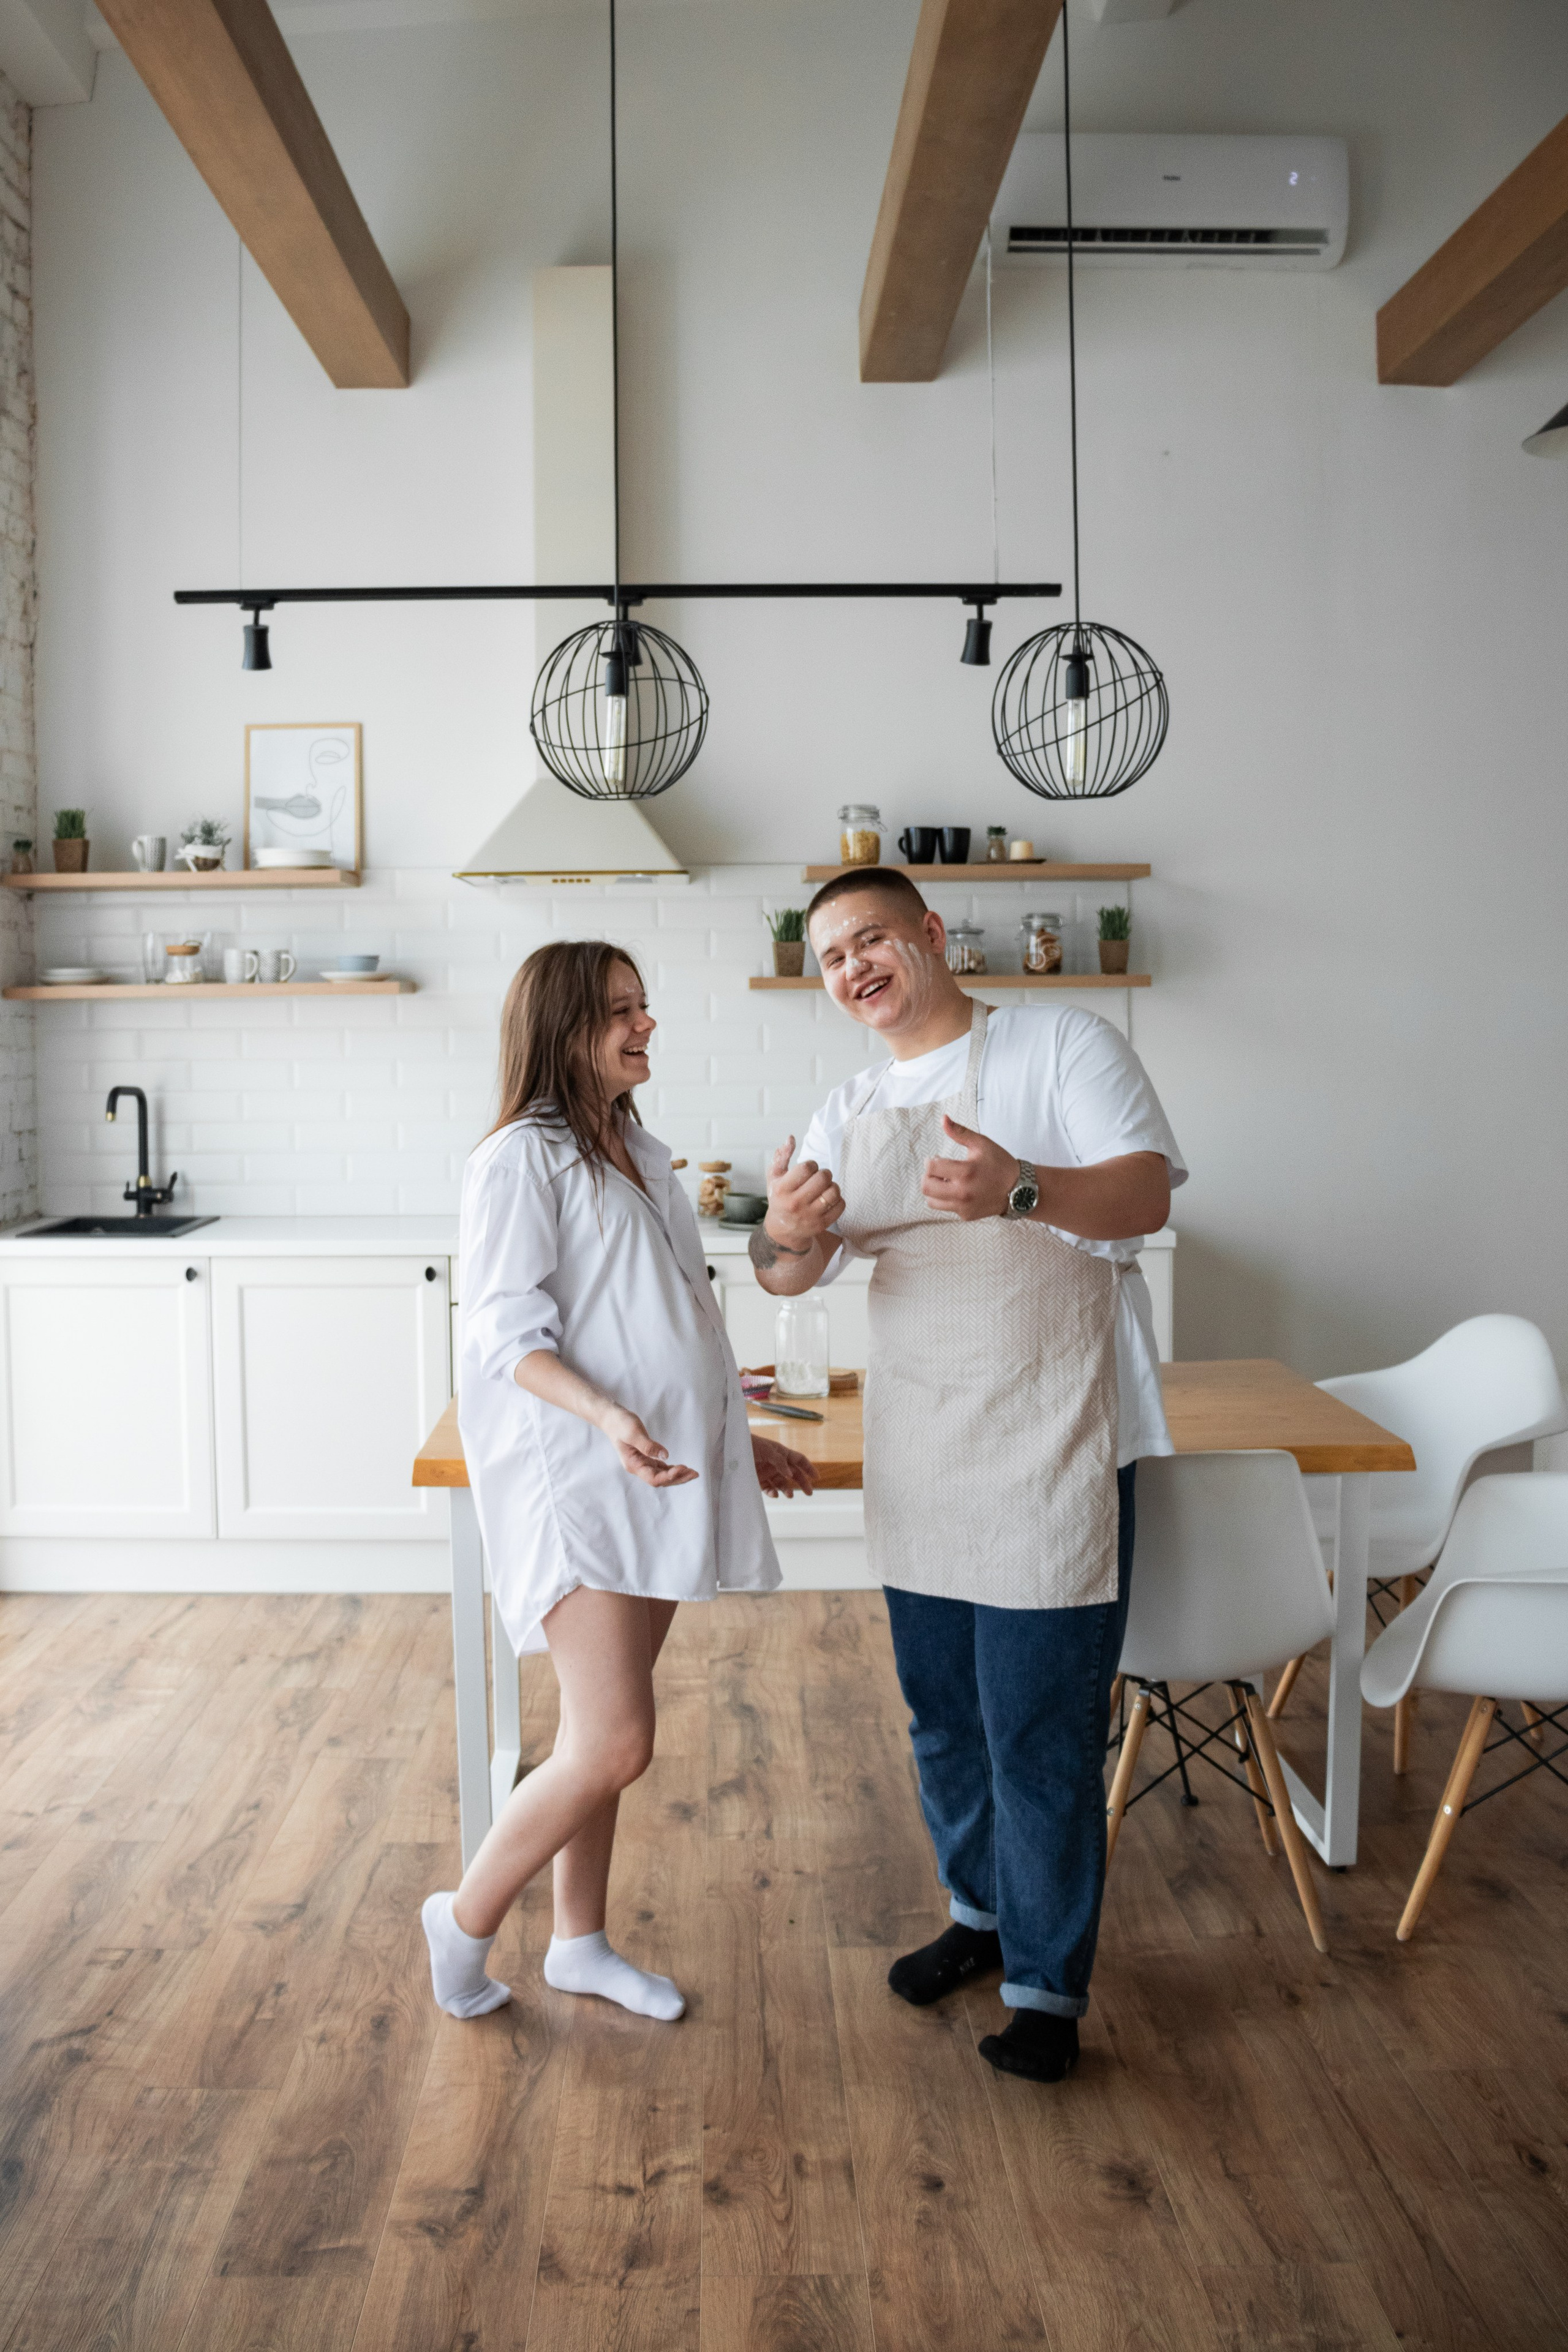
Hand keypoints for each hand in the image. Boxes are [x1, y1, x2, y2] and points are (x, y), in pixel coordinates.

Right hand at [600, 1405, 698, 1487]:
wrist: (612, 1418)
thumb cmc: (620, 1424)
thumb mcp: (633, 1432)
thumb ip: (648, 1445)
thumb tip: (665, 1455)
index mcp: (633, 1465)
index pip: (653, 1478)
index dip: (669, 1476)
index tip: (682, 1468)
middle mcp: (638, 1467)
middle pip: (660, 1480)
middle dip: (678, 1478)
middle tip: (694, 1473)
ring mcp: (642, 1463)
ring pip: (661, 1475)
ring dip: (677, 1475)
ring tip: (692, 1472)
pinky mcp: (646, 1458)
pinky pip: (661, 1468)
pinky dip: (671, 1469)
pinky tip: (681, 1468)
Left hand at [751, 1434, 817, 1497]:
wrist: (731, 1449)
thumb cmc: (750, 1444)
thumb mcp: (767, 1450)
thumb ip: (779, 1461)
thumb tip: (790, 1475)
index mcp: (782, 1453)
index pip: (799, 1460)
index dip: (809, 1468)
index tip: (816, 1477)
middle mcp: (777, 1463)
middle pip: (794, 1474)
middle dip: (802, 1483)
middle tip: (809, 1493)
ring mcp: (768, 1472)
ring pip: (782, 1483)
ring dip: (787, 1489)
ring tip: (789, 1495)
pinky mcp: (759, 1480)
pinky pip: (769, 1489)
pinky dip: (773, 1493)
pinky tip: (774, 1495)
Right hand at [763, 1135, 844, 1252]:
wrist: (782, 1231)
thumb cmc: (779, 1198)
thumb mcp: (774, 1177)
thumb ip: (781, 1156)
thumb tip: (791, 1138)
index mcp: (782, 1189)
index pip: (806, 1168)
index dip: (812, 1165)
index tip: (809, 1169)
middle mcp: (795, 1203)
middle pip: (823, 1178)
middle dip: (824, 1174)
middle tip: (820, 1178)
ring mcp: (809, 1216)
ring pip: (834, 1192)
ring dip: (833, 1186)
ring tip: (826, 1188)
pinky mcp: (821, 1224)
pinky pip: (840, 1205)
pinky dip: (838, 1199)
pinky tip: (829, 1199)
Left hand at [921, 1115, 1021, 1221]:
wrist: (1019, 1190)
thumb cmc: (1000, 1163)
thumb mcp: (982, 1144)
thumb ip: (960, 1132)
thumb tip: (943, 1118)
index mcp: (966, 1172)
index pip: (931, 1168)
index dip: (929, 1161)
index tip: (936, 1158)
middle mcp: (962, 1192)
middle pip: (926, 1187)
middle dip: (927, 1176)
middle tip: (936, 1170)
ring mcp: (963, 1206)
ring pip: (931, 1201)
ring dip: (933, 1189)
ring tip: (945, 1181)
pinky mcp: (966, 1215)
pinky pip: (945, 1208)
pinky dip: (946, 1198)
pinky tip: (957, 1190)